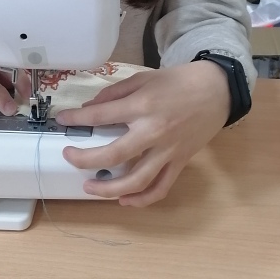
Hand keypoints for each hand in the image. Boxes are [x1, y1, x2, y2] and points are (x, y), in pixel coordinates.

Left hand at [55, 62, 230, 206]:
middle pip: (114, 155)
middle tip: (68, 156)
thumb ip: (115, 93)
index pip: (102, 116)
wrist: (216, 90)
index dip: (78, 119)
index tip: (63, 121)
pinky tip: (124, 200)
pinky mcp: (180, 162)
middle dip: (85, 159)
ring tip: (89, 187)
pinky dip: (142, 199)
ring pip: (137, 180)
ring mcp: (168, 151)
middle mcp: (154, 131)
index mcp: (143, 106)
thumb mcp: (144, 78)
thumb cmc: (178, 81)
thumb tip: (90, 108)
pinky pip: (160, 188)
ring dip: (109, 189)